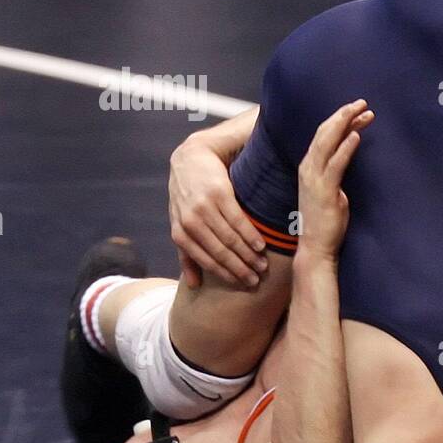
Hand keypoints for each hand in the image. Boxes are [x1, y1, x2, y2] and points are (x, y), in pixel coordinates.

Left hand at [168, 136, 268, 287]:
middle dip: (240, 268)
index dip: (227, 274)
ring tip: (262, 264)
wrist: (193, 157)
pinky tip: (261, 245)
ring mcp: (203, 208)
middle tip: (257, 279)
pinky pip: (237, 220)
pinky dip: (250, 235)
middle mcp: (190, 222)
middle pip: (219, 252)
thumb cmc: (189, 194)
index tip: (244, 283)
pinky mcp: (218, 194)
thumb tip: (194, 285)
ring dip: (248, 255)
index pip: (206, 260)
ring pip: (229, 238)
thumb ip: (187, 253)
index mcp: (180, 233)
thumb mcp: (181, 223)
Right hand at [296, 100, 373, 259]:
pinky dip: (345, 148)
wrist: (315, 247)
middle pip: (325, 132)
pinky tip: (356, 135)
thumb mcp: (332, 189)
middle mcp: (308, 168)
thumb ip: (336, 171)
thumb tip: (348, 155)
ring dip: (346, 124)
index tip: (359, 110)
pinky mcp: (325, 191)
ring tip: (363, 112)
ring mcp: (314, 178)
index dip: (340, 119)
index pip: (324, 135)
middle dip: (344, 115)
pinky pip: (336, 164)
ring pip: (328, 142)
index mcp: (310, 166)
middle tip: (363, 103)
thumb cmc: (325, 220)